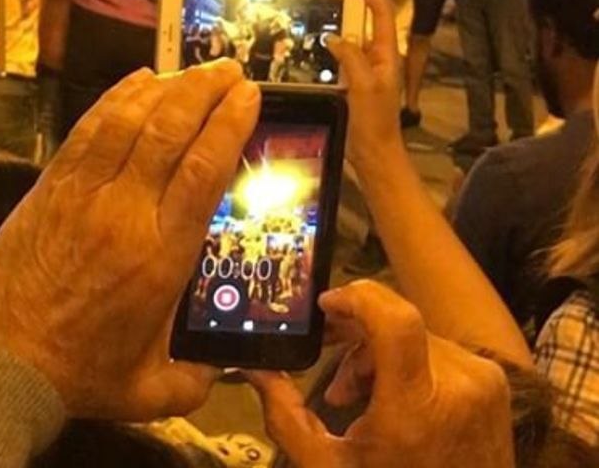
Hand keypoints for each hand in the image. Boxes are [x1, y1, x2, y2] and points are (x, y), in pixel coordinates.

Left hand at [0, 61, 261, 419]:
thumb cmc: (78, 374)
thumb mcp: (151, 391)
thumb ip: (197, 379)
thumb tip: (226, 367)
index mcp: (162, 257)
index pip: (204, 172)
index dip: (230, 125)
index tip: (250, 96)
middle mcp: (126, 213)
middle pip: (170, 132)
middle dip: (205, 92)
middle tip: (231, 70)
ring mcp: (83, 194)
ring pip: (129, 121)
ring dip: (166, 87)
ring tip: (195, 70)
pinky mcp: (50, 187)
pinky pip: (89, 130)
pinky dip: (116, 99)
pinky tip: (138, 81)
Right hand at [248, 281, 515, 467]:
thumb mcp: (327, 466)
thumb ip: (285, 416)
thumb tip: (254, 368)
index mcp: (416, 408)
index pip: (395, 320)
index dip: (357, 299)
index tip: (325, 306)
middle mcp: (458, 384)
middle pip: (394, 326)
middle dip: (355, 340)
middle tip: (330, 372)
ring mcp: (483, 380)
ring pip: (415, 334)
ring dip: (378, 355)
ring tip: (358, 398)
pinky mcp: (494, 380)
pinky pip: (439, 349)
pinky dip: (408, 364)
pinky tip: (394, 399)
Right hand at [330, 0, 403, 170]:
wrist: (374, 153)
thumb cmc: (373, 121)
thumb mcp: (363, 86)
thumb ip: (351, 57)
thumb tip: (334, 37)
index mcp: (386, 54)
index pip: (381, 13)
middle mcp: (378, 57)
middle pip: (368, 21)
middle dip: (353, 2)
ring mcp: (366, 70)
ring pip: (353, 38)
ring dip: (339, 24)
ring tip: (317, 13)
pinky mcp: (354, 82)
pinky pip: (343, 57)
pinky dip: (331, 47)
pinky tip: (314, 46)